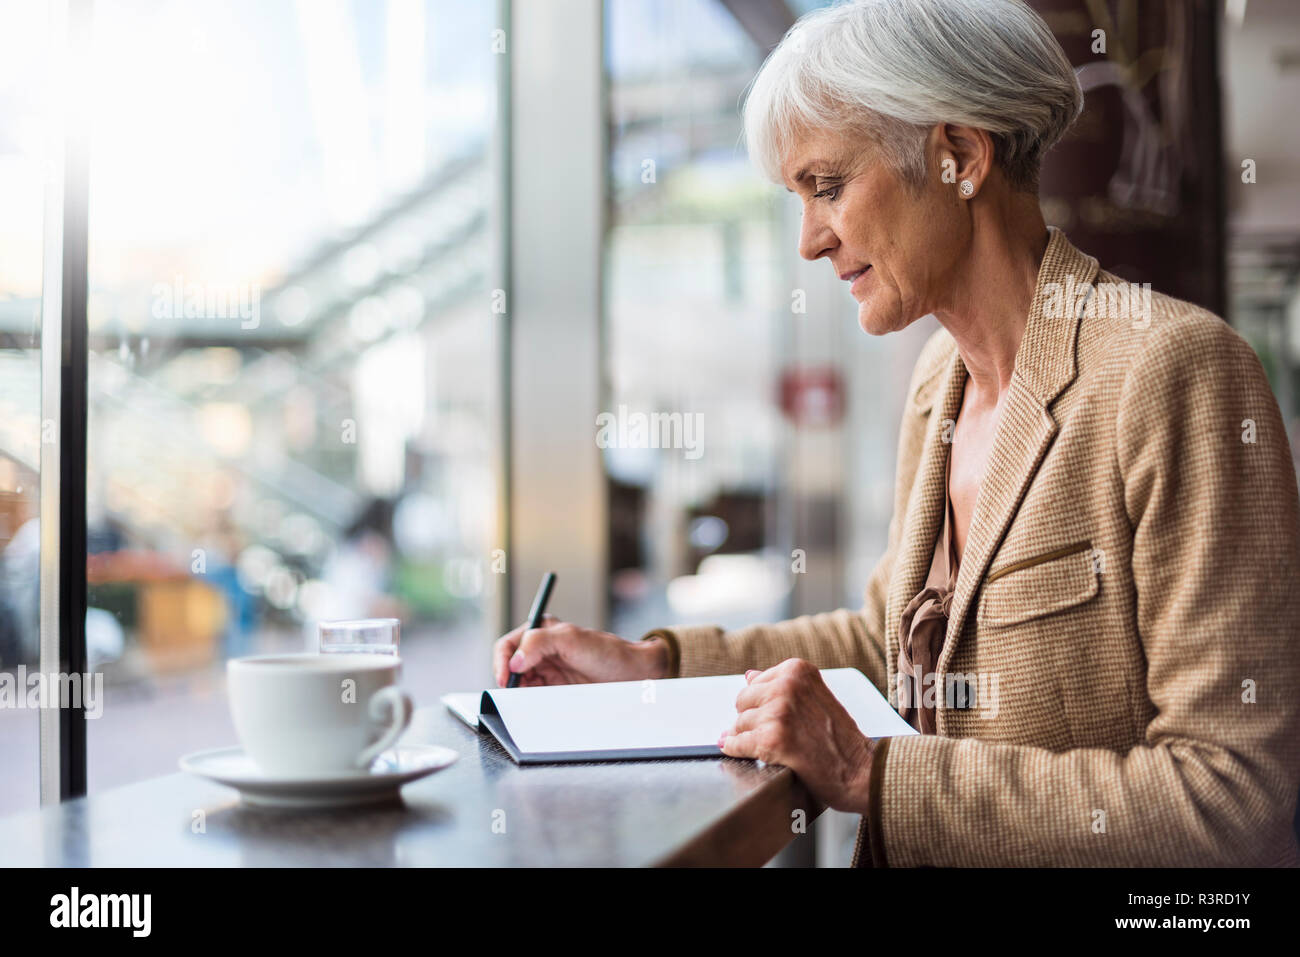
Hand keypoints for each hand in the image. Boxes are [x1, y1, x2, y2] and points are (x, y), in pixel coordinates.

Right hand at [492, 615, 669, 686]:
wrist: (633, 675)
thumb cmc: (608, 652)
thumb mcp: (571, 639)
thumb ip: (538, 642)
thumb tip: (514, 660)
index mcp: (542, 631)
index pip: (508, 645)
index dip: (502, 661)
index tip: (506, 677)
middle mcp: (542, 650)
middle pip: (510, 666)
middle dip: (509, 679)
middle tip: (516, 692)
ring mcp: (548, 671)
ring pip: (520, 683)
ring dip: (520, 692)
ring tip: (530, 697)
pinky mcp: (555, 689)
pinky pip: (533, 696)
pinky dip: (531, 701)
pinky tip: (538, 703)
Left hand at [719, 658, 874, 814]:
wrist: (861, 772)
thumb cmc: (841, 740)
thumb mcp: (814, 697)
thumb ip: (781, 685)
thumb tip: (749, 675)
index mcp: (797, 670)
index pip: (754, 683)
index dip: (762, 706)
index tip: (779, 720)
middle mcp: (787, 685)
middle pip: (743, 702)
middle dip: (753, 721)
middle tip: (778, 737)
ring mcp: (778, 711)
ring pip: (739, 725)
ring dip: (749, 739)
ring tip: (776, 749)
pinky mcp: (771, 739)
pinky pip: (736, 744)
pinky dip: (736, 752)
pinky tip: (747, 756)